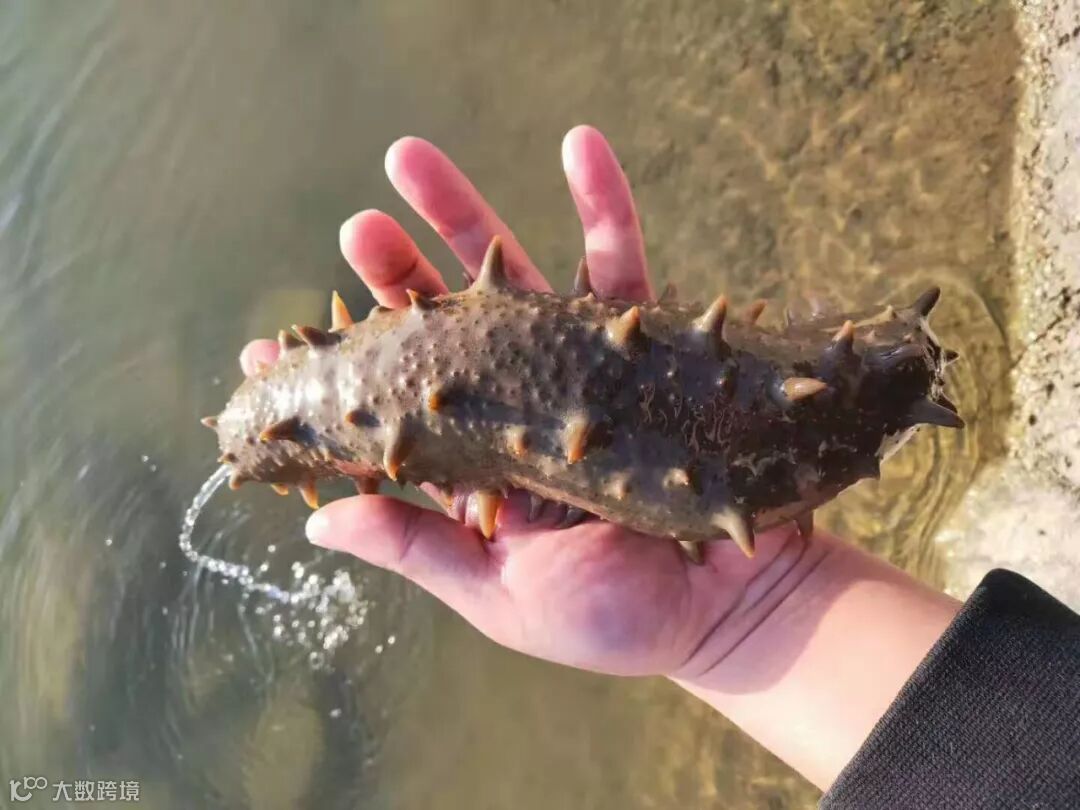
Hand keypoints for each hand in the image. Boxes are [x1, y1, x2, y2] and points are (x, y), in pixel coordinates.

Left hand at [240, 127, 814, 677]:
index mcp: (479, 465)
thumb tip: (320, 523)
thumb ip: (420, 550)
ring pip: (518, 279)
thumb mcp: (504, 598)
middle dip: (400, 274)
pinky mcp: (645, 349)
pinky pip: (624, 268)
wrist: (738, 610)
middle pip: (450, 327)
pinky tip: (580, 146)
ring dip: (471, 216)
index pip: (395, 408)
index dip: (340, 375)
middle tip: (358, 229)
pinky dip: (605, 207)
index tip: (276, 346)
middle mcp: (520, 408)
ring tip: (414, 164)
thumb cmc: (619, 622)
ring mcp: (580, 372)